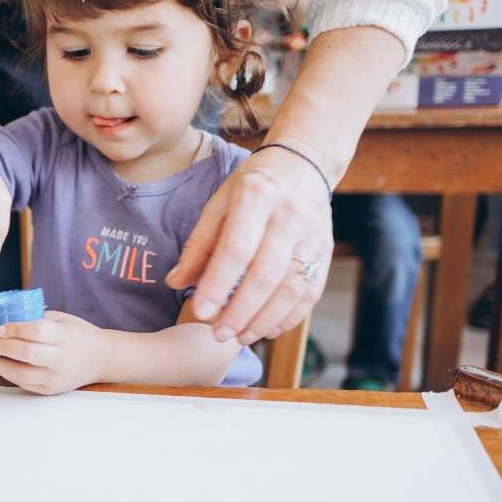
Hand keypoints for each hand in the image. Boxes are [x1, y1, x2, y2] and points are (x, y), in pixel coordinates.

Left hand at [0, 311, 107, 394]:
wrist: (100, 359)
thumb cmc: (79, 335)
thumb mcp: (63, 319)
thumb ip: (38, 319)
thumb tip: (8, 318)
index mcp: (65, 336)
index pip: (37, 332)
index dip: (16, 330)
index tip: (2, 327)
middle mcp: (61, 358)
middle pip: (27, 354)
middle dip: (4, 347)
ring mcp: (56, 377)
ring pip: (21, 374)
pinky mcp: (50, 390)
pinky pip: (24, 383)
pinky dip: (7, 373)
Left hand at [166, 145, 332, 344]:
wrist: (303, 164)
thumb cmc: (252, 187)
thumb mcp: (219, 204)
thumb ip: (199, 244)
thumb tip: (175, 283)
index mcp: (256, 196)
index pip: (236, 249)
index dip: (218, 285)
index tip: (200, 312)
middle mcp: (289, 216)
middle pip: (266, 274)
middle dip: (240, 311)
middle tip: (218, 334)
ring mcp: (313, 235)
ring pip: (291, 289)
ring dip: (264, 320)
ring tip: (240, 336)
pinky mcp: (326, 252)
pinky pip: (310, 292)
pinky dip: (288, 317)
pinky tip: (266, 329)